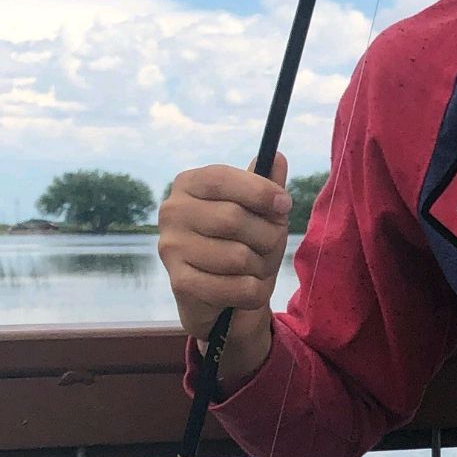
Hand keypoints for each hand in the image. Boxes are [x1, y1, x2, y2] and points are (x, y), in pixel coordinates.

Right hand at [158, 156, 289, 389]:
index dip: (260, 191)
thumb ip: (267, 186)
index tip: (285, 205)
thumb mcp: (260, 212)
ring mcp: (171, 248)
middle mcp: (172, 212)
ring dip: (261, 267)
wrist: (225, 300)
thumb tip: (277, 157)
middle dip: (267, 237)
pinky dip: (254, 291)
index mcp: (188, 184)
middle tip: (269, 246)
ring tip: (255, 269)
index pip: (222, 178)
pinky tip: (247, 289)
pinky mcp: (179, 283)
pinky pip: (237, 287)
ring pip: (238, 257)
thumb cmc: (244, 245)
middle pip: (234, 219)